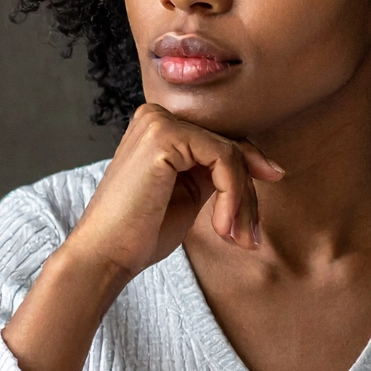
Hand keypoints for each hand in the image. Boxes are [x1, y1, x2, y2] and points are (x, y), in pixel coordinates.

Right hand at [1, 104, 281, 370]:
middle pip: (229, 144)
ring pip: (231, 154)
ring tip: (239, 239)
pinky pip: (223, 159)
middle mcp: (156, 115)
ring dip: (243, 202)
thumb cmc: (141, 233)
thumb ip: (214, 172)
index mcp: (159, 126)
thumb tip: (265, 164)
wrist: (105, 256)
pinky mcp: (164, 136)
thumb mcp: (189, 193)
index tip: (258, 217)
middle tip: (251, 238)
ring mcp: (158, 121)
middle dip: (248, 194)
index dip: (248, 177)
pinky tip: (222, 228)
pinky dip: (233, 197)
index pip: (220, 141)